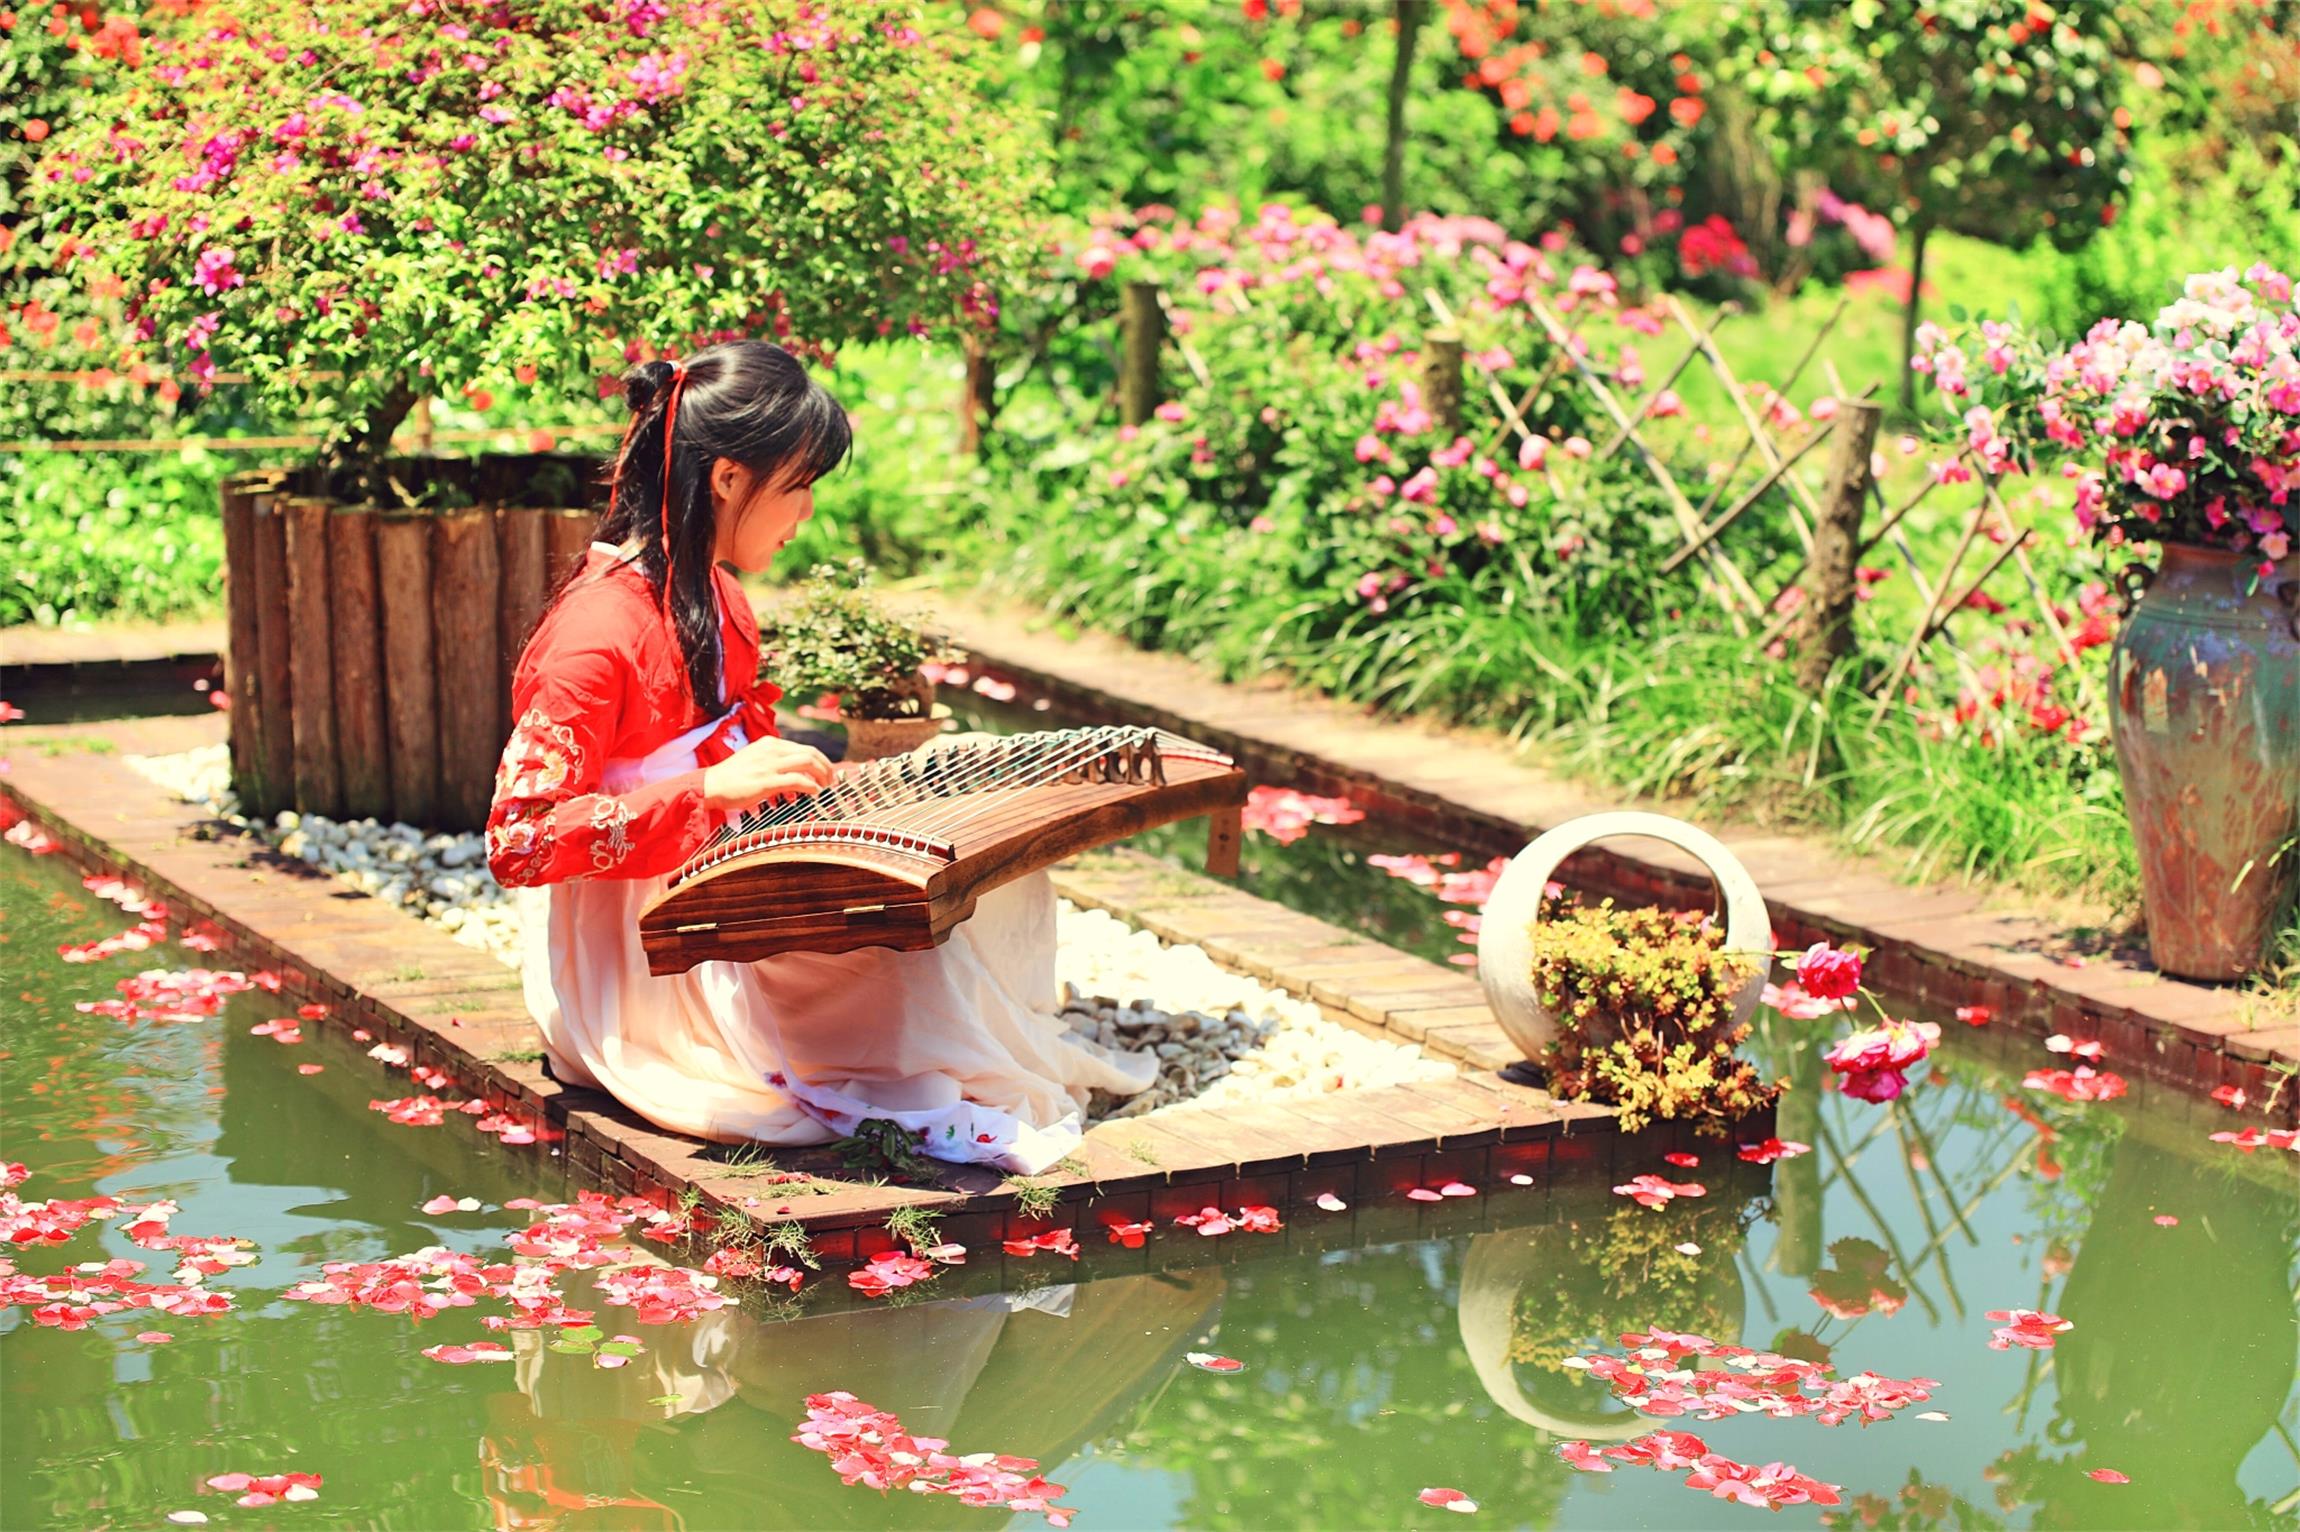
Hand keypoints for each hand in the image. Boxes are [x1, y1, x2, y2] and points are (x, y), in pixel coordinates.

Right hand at [701, 736, 833, 811]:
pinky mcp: (767, 781)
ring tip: (826, 788)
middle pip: (811, 753)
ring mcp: (770, 764)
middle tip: (831, 781)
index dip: (820, 760)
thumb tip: (797, 779)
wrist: (710, 785)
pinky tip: (815, 793)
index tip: (826, 772)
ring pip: (808, 763)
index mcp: (770, 744)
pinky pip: (798, 780)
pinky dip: (811, 786)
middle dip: (826, 767)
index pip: (804, 748)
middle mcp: (772, 750)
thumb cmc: (732, 777)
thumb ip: (775, 764)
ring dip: (822, 776)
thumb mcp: (756, 761)